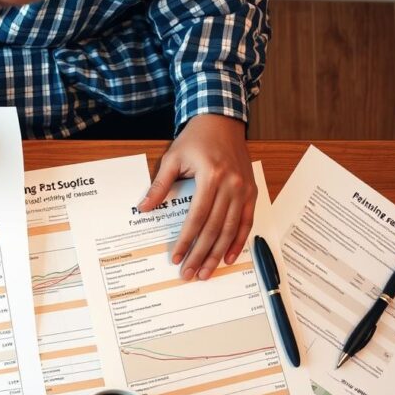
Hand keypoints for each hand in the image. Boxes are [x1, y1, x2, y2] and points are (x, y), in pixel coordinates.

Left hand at [137, 114, 256, 280]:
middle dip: (201, 254)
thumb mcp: (172, 158)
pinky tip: (229, 257)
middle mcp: (231, 184)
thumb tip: (144, 208)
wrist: (222, 121)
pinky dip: (238, 241)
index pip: (197, 217)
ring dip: (218, 253)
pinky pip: (246, 221)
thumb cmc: (196, 139)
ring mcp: (244, 189)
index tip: (176, 257)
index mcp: (211, 176)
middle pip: (214, 228)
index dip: (186, 239)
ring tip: (207, 272)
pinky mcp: (251, 191)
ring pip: (231, 229)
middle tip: (190, 274)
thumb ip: (159, 185)